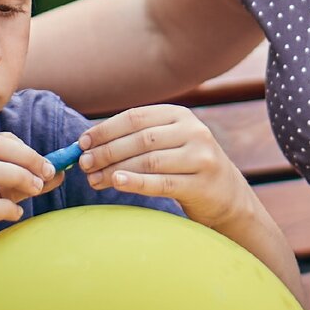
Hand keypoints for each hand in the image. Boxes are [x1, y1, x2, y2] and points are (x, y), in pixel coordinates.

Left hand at [78, 104, 248, 229]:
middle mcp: (193, 131)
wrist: (226, 194)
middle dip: (107, 151)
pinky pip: (161, 183)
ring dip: (115, 170)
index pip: (136, 117)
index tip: (82, 142)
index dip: (106, 129)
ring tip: (94, 179)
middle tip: (84, 164)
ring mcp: (200, 157)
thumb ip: (139, 138)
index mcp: (181, 115)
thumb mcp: (171, 141)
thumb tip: (89, 144)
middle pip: (140, 139)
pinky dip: (136, 183)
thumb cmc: (186, 166)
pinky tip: (116, 183)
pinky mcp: (200, 184)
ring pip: (148, 161)